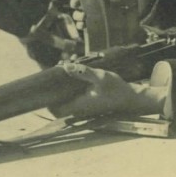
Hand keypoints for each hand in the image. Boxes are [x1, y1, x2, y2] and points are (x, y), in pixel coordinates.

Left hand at [50, 63, 164, 118]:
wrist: (130, 98)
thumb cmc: (116, 89)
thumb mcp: (100, 77)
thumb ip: (82, 72)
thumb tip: (65, 66)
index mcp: (79, 106)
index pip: (54, 109)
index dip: (47, 100)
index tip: (44, 86)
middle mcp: (79, 110)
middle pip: (58, 104)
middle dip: (54, 90)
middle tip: (53, 74)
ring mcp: (83, 108)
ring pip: (65, 100)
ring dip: (62, 87)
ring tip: (63, 70)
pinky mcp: (87, 104)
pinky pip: (73, 98)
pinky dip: (70, 88)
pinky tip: (74, 74)